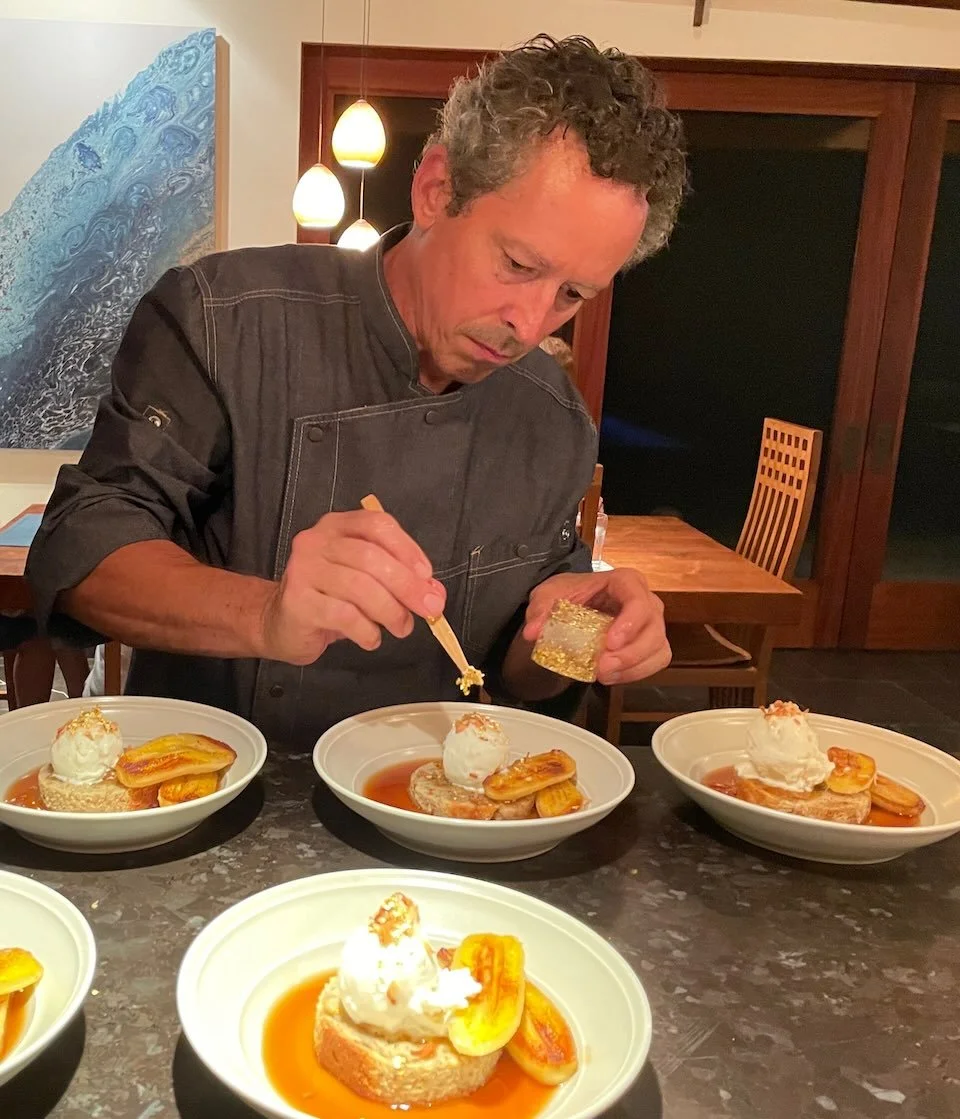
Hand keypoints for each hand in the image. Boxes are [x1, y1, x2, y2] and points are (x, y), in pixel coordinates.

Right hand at [259, 511, 445, 664]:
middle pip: (371, 556)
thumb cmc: (330, 598)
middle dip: (407, 585)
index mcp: (337, 526)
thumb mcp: (367, 581)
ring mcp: (303, 570)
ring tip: (401, 627)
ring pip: (359, 586)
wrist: (279, 622)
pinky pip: (344, 616)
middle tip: (428, 609)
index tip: (427, 576)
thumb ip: (401, 580)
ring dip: (390, 611)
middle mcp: (317, 541)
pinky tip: (372, 639)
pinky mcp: (298, 602)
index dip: (407, 549)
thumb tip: (434, 593)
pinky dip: (367, 631)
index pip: (377, 525)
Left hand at [522, 569, 669, 684]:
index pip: (637, 598)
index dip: (630, 622)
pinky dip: (635, 673)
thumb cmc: (571, 594)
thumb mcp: (549, 594)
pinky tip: (610, 676)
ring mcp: (651, 624)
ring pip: (658, 648)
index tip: (610, 642)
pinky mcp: (651, 645)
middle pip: (653, 628)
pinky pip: (656, 662)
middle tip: (601, 667)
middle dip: (629, 653)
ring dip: (632, 667)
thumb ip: (541, 609)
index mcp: (625, 581)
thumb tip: (533, 631)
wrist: (576, 606)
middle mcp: (645, 600)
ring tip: (602, 674)